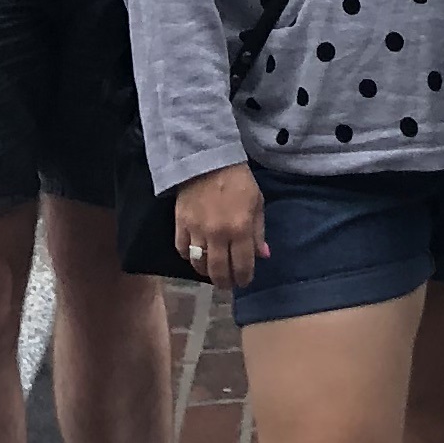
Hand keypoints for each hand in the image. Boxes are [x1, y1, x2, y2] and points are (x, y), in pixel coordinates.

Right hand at [173, 163, 266, 287]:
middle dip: (225, 282)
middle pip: (219, 271)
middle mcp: (218, 234)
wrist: (208, 158)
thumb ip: (259, 231)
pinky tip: (195, 255)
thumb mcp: (257, 203)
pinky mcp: (180, 224)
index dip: (244, 278)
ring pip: (199, 264)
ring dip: (207, 272)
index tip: (244, 281)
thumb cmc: (238, 181)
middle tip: (227, 284)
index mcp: (240, 229)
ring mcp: (197, 230)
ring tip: (212, 271)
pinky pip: (182, 250)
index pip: (243, 265)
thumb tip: (262, 256)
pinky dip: (189, 256)